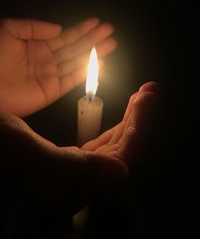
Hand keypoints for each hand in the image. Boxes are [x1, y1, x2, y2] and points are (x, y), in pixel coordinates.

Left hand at [0, 18, 115, 116]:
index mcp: (37, 45)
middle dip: (93, 39)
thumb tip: (58, 29)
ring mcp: (51, 75)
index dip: (81, 29)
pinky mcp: (53, 90)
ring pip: (77, 62)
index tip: (96, 22)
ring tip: (110, 44)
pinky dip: (86, 71)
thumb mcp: (9, 31)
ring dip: (94, 53)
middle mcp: (47, 59)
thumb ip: (34, 27)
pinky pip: (73, 79)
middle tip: (110, 31)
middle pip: (75, 48)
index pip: (64, 36)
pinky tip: (99, 62)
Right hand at [0, 81, 159, 214]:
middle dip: (140, 118)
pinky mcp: (72, 160)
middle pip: (124, 150)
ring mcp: (78, 170)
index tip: (149, 97)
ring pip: (116, 146)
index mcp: (74, 183)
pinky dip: (117, 127)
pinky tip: (123, 117)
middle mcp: (81, 180)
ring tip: (141, 98)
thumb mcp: (28, 154)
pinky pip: (104, 145)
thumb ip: (73, 169)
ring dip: (131, 120)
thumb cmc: (1, 147)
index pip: (123, 158)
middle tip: (149, 91)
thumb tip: (120, 173)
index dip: (140, 128)